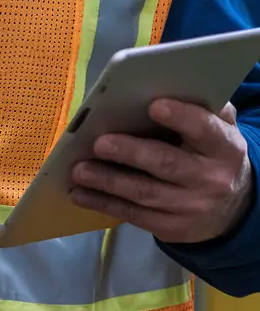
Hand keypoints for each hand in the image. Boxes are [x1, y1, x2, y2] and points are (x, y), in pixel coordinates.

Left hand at [70, 100, 254, 243]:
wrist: (232, 207)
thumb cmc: (210, 152)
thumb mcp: (217, 129)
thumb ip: (200, 108)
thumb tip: (161, 83)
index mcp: (224, 147)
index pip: (204, 129)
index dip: (181, 117)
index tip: (153, 105)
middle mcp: (211, 179)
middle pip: (166, 164)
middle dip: (130, 153)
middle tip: (99, 143)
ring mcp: (191, 207)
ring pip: (144, 193)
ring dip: (107, 182)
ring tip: (79, 170)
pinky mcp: (172, 228)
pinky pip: (134, 215)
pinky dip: (103, 203)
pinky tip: (79, 194)